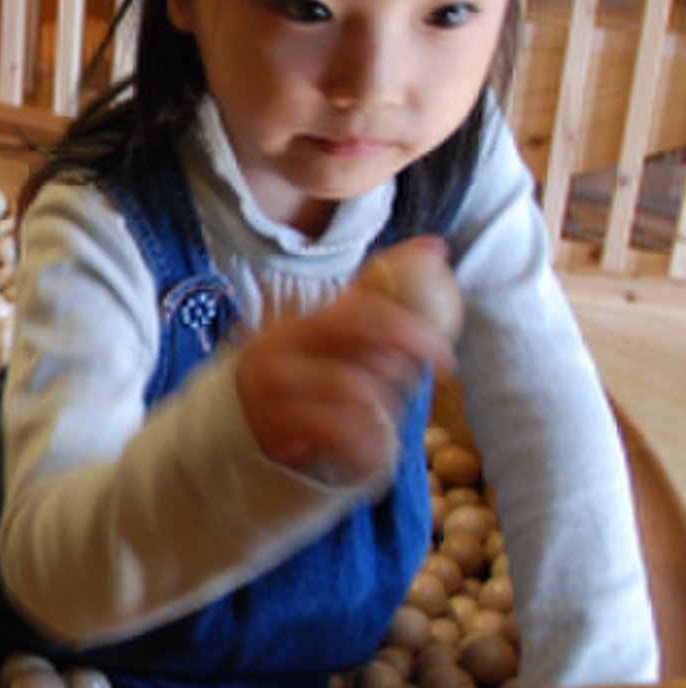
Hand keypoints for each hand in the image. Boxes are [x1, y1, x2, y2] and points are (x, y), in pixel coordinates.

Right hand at [234, 273, 456, 484]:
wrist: (243, 429)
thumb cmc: (304, 373)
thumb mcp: (330, 330)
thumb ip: (377, 291)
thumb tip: (434, 246)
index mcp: (290, 326)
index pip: (358, 317)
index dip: (410, 332)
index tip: (444, 353)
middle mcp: (274, 361)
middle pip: (360, 367)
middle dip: (396, 380)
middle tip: (406, 386)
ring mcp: (272, 403)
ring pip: (356, 403)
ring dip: (385, 412)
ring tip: (381, 413)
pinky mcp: (279, 441)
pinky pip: (347, 438)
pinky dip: (373, 441)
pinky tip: (372, 438)